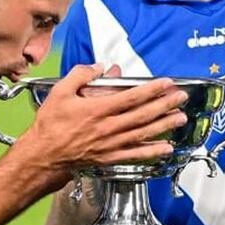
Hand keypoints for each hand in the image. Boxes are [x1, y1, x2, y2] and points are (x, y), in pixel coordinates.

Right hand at [14, 63, 186, 186]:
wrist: (43, 155)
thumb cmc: (50, 125)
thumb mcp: (60, 92)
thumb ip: (80, 75)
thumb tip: (98, 67)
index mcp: (97, 109)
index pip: (131, 97)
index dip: (151, 89)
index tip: (166, 83)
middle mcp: (107, 127)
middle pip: (143, 114)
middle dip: (165, 105)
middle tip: (181, 98)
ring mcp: (110, 144)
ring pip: (143, 133)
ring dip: (164, 125)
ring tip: (180, 118)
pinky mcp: (109, 158)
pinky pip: (135, 154)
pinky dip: (152, 151)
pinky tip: (166, 148)